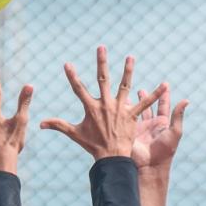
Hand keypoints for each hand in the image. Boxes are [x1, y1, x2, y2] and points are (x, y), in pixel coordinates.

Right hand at [39, 45, 164, 159]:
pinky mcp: (132, 115)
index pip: (78, 88)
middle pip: (102, 79)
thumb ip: (58, 125)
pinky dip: (155, 95)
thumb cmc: (92, 145)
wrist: (110, 157)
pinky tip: (165, 85)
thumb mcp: (74, 134)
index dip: (72, 76)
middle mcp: (105, 104)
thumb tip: (40, 124)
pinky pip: (145, 104)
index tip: (67, 64)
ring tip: (130, 57)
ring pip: (124, 85)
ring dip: (128, 70)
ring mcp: (120, 108)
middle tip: (101, 47)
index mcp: (91, 107)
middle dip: (101, 62)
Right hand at [131, 84, 188, 171]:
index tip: (165, 84)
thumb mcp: (174, 131)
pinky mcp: (130, 132)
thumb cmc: (165, 150)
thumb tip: (186, 100)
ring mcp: (140, 128)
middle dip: (147, 98)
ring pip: (137, 112)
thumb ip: (178, 116)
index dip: (164, 95)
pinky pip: (127, 119)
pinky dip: (124, 110)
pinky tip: (120, 103)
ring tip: (129, 94)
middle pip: (149, 108)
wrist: (149, 165)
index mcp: (162, 124)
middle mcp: (151, 125)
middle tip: (142, 89)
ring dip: (135, 103)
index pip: (164, 106)